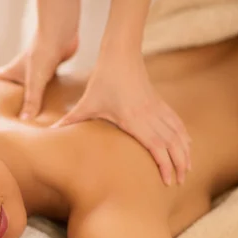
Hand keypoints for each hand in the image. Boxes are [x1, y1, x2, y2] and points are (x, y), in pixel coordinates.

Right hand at [0, 35, 77, 119]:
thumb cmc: (42, 52)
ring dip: (28, 96)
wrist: (60, 32)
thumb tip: (25, 121)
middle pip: (9, 84)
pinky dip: (48, 92)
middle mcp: (21, 69)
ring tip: (29, 113)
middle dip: (7, 97)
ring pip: (28, 85)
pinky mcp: (50, 67)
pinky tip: (52, 103)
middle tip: (5, 114)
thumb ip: (31, 101)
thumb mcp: (34, 81)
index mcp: (12, 71)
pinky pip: (47, 83)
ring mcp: (35, 68)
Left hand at [54, 56, 191, 185]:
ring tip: (187, 168)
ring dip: (184, 151)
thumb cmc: (103, 80)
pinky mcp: (159, 101)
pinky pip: (176, 122)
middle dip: (179, 164)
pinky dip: (183, 134)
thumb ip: (71, 120)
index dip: (165, 165)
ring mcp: (157, 108)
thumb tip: (50, 131)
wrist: (120, 55)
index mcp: (135, 120)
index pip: (156, 147)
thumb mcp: (87, 103)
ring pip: (178, 133)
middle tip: (180, 182)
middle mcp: (150, 116)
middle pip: (172, 144)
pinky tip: (187, 143)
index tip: (168, 181)